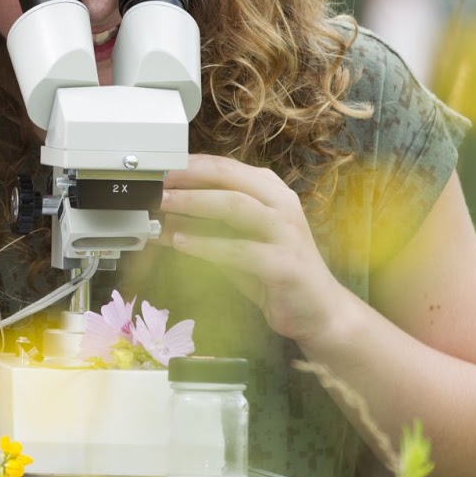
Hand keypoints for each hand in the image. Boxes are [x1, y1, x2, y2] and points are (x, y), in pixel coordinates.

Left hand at [157, 154, 355, 346]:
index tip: (160, 167)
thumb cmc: (273, 273)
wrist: (319, 311)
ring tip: (162, 205)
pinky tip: (181, 243)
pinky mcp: (284, 264)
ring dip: (194, 203)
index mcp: (272, 192)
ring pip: (235, 206)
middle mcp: (282, 205)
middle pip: (230, 179)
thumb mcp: (235, 243)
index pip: (227, 167)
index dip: (191, 165)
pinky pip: (239, 250)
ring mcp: (286, 233)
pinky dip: (206, 245)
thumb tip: (162, 217)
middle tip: (156, 182)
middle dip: (189, 177)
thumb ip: (205, 227)